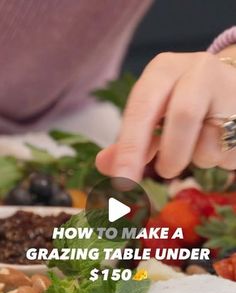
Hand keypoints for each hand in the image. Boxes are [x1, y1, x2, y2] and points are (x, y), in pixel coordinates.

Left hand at [96, 51, 235, 180]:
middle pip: (184, 115)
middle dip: (171, 156)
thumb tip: (104, 165)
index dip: (129, 149)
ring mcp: (229, 90)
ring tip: (200, 147)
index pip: (142, 107)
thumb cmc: (182, 101)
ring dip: (199, 159)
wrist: (231, 86)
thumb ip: (129, 142)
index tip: (122, 182)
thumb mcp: (154, 114)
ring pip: (210, 142)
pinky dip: (220, 160)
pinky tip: (222, 143)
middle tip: (164, 172)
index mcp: (164, 70)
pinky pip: (229, 154)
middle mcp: (198, 71)